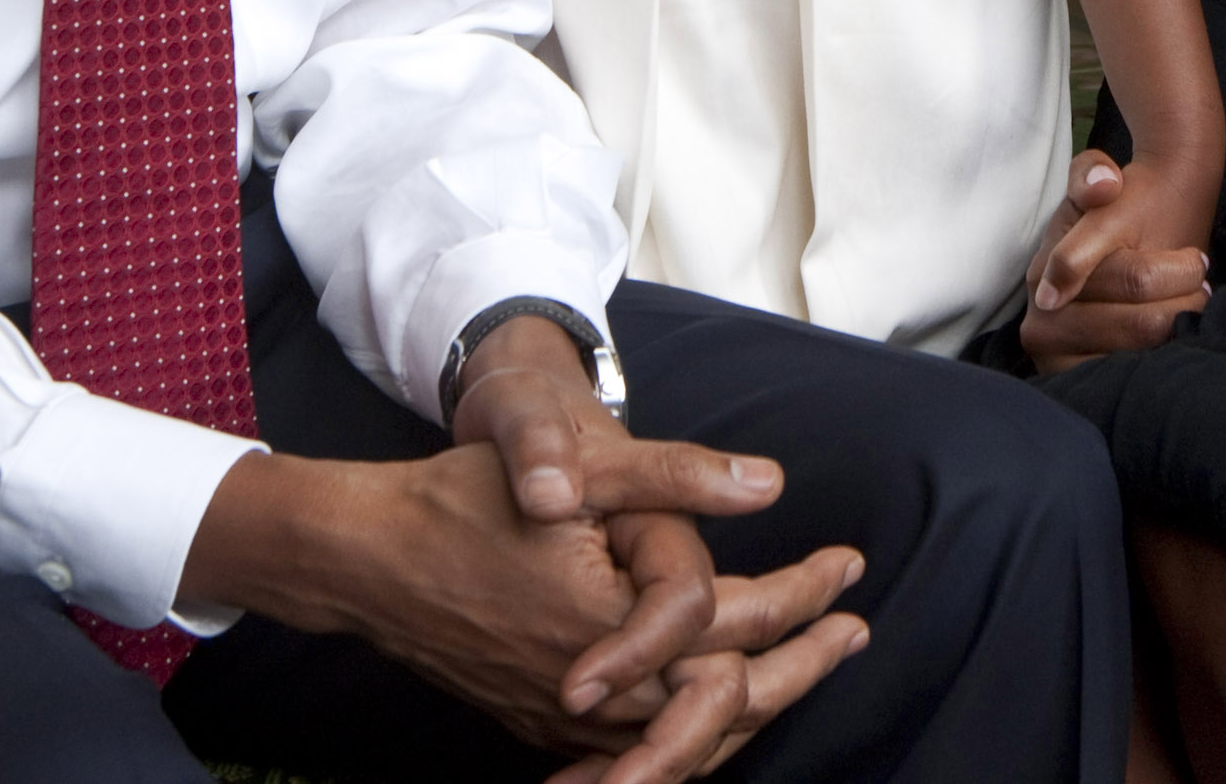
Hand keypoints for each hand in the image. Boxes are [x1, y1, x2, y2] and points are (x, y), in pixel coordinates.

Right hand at [192, 321, 867, 781]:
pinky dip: (697, 735)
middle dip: (805, 665)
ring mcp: (573, 721)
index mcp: (620, 624)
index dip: (809, 594)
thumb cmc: (467, 501)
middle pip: (734, 700)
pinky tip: (717, 714)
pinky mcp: (547, 727)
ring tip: (807, 668)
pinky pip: (644, 752)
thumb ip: (676, 477)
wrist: (369, 560)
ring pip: (693, 738)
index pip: (745, 622)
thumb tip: (771, 482)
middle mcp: (603, 691)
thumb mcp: (577, 472)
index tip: (852, 565)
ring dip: (760, 702)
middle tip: (857, 634)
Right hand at [1018, 151, 1212, 367]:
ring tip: (1187, 310)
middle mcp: (1041, 327)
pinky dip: (1158, 364)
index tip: (1195, 260)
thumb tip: (1103, 186)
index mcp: (1044, 277)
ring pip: (1145, 357)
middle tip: (1199, 289)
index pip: (1134, 279)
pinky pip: (1132, 382)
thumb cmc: (1116, 217)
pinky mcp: (1078, 387)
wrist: (1118, 262)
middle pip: (1143, 324)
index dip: (1178, 270)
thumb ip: (1091, 173)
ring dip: (1176, 333)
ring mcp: (1059, 364)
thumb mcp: (1096, 178)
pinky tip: (1168, 343)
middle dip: (1182, 303)